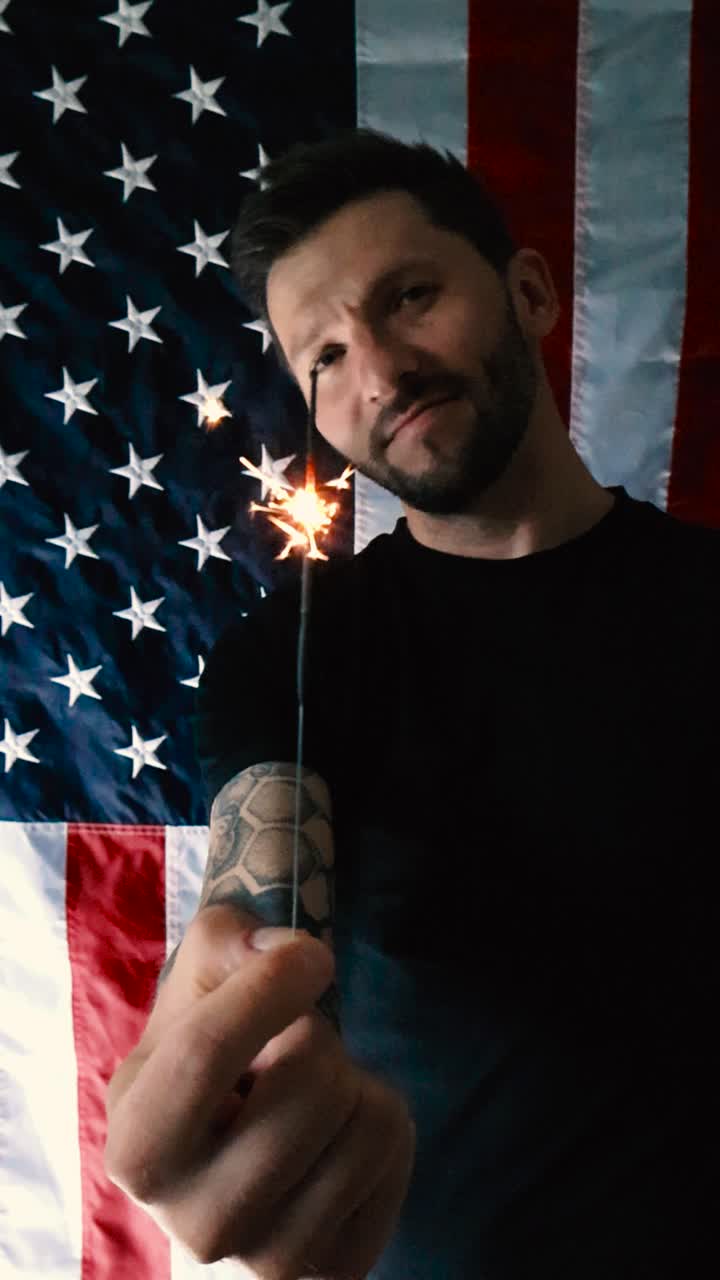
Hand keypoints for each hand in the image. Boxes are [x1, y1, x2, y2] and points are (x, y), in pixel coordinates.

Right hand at [104, 903, 416, 1279]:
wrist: (227, 1158)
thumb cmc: (210, 1056)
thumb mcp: (192, 986)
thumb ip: (225, 942)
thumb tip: (275, 953)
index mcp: (137, 1148)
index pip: (207, 1052)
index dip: (273, 983)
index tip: (311, 956)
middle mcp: (195, 1225)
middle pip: (313, 1081)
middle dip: (316, 1037)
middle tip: (288, 1053)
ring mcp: (269, 1261)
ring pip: (369, 1119)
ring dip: (353, 1078)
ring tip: (309, 1095)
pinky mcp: (338, 1269)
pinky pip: (397, 1151)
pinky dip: (380, 1118)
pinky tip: (336, 1136)